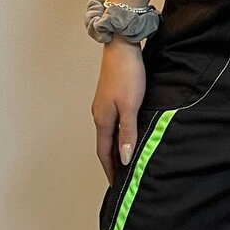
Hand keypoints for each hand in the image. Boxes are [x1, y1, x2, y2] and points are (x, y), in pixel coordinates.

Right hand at [91, 37, 145, 186]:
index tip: (115, 184)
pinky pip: (112, 120)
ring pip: (107, 131)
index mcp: (102, 119)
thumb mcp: (131, 106)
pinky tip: (126, 130)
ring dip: (114, 146)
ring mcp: (103, 103)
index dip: (110, 169)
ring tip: (123, 157)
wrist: (122, 46)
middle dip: (110, 161)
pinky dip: (117, 132)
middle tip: (120, 175)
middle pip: (104, 143)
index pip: (104, 152)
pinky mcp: (110, 94)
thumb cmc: (127, 74)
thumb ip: (127, 133)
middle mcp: (99, 113)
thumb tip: (122, 159)